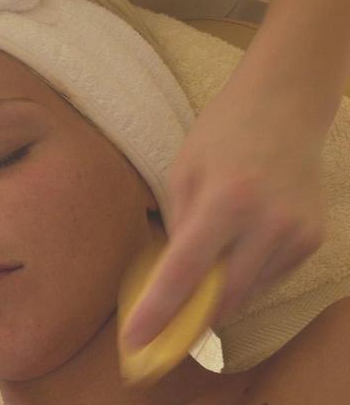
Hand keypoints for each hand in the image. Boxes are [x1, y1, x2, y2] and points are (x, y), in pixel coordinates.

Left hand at [120, 74, 326, 348]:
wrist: (285, 108)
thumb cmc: (223, 133)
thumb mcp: (184, 172)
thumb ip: (178, 227)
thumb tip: (171, 278)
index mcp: (226, 201)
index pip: (185, 272)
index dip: (159, 311)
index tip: (136, 341)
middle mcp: (267, 224)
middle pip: (223, 296)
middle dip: (190, 319)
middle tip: (163, 331)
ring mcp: (296, 235)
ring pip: (248, 293)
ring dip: (218, 298)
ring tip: (196, 284)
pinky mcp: (313, 240)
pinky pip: (269, 278)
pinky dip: (244, 279)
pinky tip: (232, 256)